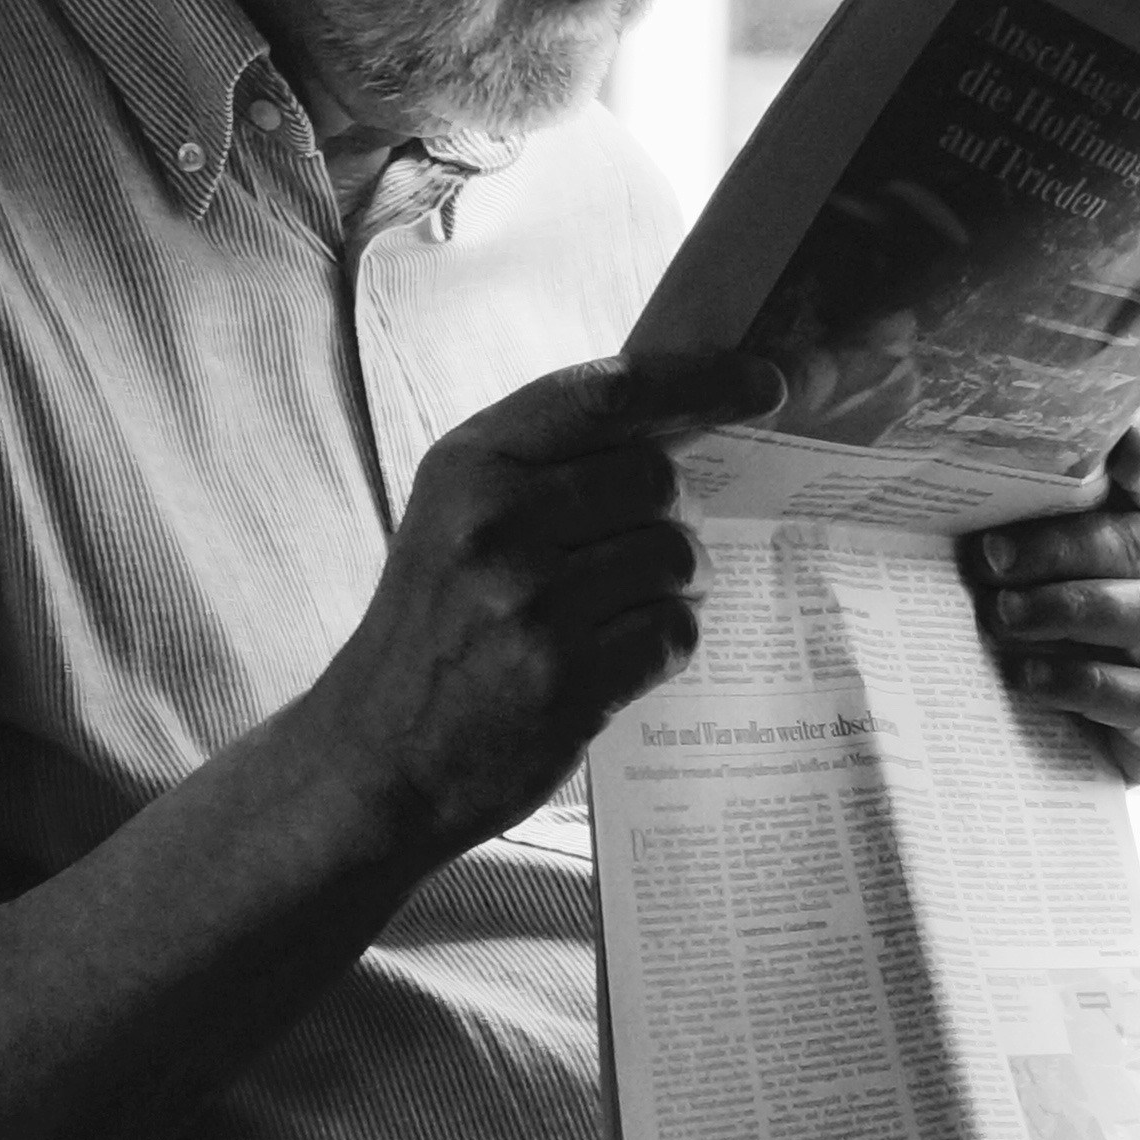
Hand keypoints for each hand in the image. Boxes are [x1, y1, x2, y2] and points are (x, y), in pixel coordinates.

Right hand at [304, 349, 775, 861]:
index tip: (763, 384)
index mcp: (470, 465)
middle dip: (673, 513)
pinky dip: (667, 644)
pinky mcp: (566, 679)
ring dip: (675, 584)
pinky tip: (621, 659)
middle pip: (657, 478)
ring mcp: (531, 604)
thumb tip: (680, 425)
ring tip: (625, 610)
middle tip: (648, 549)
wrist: (376, 758)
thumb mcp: (456, 518)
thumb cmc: (431, 631)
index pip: (608, 392)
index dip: (700, 380)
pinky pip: (674, 632)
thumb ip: (546, 466)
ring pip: (675, 556)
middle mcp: (497, 523)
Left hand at [969, 427, 1139, 782]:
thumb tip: (929, 508)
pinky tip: (1030, 678)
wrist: (1043, 765)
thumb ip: (995, 548)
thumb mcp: (1004, 593)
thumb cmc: (1019, 656)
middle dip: (1062, 546)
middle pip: (1139, 546)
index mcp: (1128, 548)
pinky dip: (1084, 682)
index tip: (1123, 451)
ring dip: (1071, 609)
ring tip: (1003, 618)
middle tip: (989, 561)